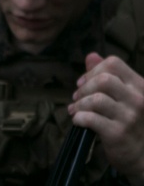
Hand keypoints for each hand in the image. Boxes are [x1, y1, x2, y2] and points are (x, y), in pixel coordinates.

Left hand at [69, 52, 143, 181]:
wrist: (142, 156)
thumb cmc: (131, 122)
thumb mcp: (125, 96)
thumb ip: (108, 75)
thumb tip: (91, 55)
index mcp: (140, 85)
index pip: (114, 63)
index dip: (93, 70)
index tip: (83, 82)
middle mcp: (138, 99)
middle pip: (103, 80)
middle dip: (84, 88)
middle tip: (77, 98)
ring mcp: (129, 117)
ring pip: (95, 99)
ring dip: (79, 104)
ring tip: (75, 110)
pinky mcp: (117, 133)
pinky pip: (90, 118)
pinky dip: (78, 117)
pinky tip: (78, 120)